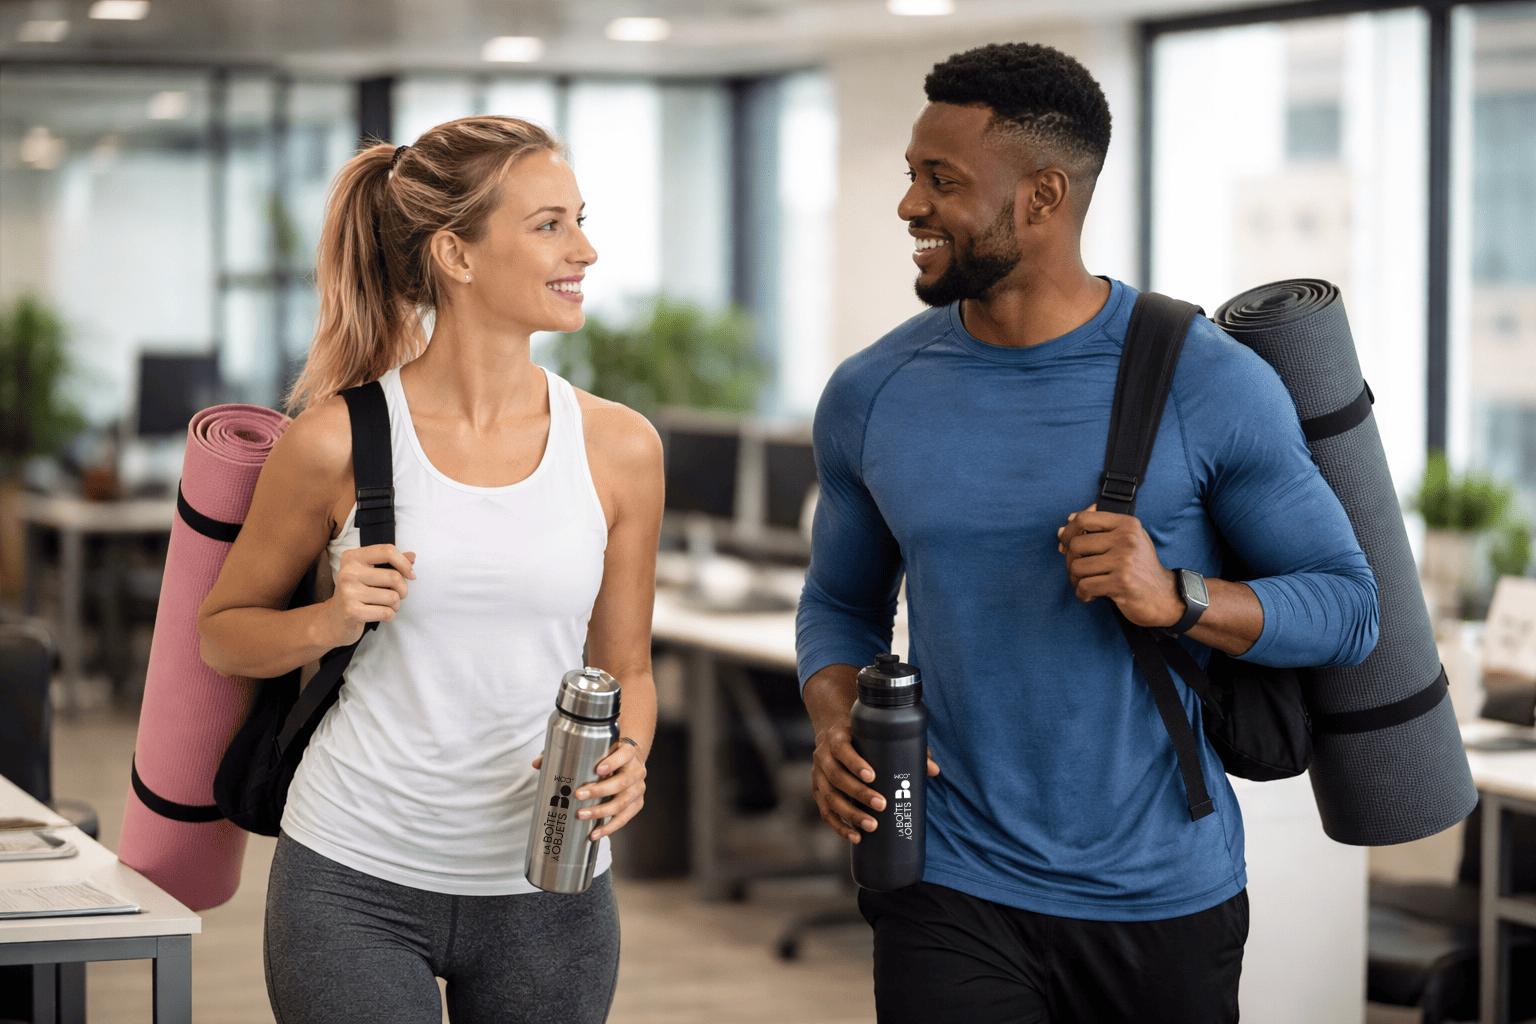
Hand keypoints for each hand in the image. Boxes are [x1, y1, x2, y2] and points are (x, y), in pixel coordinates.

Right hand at [325, 544, 415, 645]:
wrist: (334, 619)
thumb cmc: (357, 592)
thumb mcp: (371, 573)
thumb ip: (391, 562)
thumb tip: (412, 556)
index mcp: (352, 557)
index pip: (387, 551)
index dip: (404, 563)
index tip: (411, 574)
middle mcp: (348, 572)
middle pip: (394, 576)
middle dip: (403, 589)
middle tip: (398, 595)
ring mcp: (348, 592)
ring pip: (393, 597)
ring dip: (396, 605)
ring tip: (387, 605)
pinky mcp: (352, 611)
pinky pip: (386, 613)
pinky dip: (389, 616)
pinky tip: (380, 614)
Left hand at [572, 740, 646, 840]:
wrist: (628, 762)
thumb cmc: (607, 755)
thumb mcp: (593, 749)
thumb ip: (565, 753)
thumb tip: (537, 763)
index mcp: (628, 753)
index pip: (625, 754)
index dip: (613, 762)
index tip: (598, 769)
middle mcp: (636, 771)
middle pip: (622, 782)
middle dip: (600, 790)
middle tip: (578, 795)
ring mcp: (638, 789)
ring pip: (622, 803)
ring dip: (601, 811)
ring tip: (581, 815)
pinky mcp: (636, 804)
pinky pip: (624, 818)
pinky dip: (609, 827)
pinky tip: (595, 833)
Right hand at [810, 721, 940, 843]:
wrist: (832, 733)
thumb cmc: (862, 736)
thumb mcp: (877, 734)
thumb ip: (905, 748)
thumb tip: (933, 770)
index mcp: (837, 737)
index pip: (842, 749)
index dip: (855, 764)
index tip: (873, 776)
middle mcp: (822, 756)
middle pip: (836, 776)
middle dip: (858, 793)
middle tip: (882, 805)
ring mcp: (817, 775)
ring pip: (830, 797)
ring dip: (850, 814)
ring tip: (872, 826)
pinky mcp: (818, 791)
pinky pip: (825, 812)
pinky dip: (839, 826)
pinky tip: (855, 836)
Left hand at [1056, 504, 1182, 628]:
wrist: (1163, 595)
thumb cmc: (1139, 567)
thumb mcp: (1127, 540)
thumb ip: (1099, 530)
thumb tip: (1061, 529)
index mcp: (1127, 524)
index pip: (1084, 518)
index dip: (1068, 531)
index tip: (1065, 543)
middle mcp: (1126, 539)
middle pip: (1076, 544)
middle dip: (1070, 560)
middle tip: (1078, 570)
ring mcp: (1124, 561)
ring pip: (1077, 567)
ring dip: (1075, 579)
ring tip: (1086, 583)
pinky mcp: (1121, 583)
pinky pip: (1085, 586)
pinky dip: (1082, 593)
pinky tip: (1090, 594)